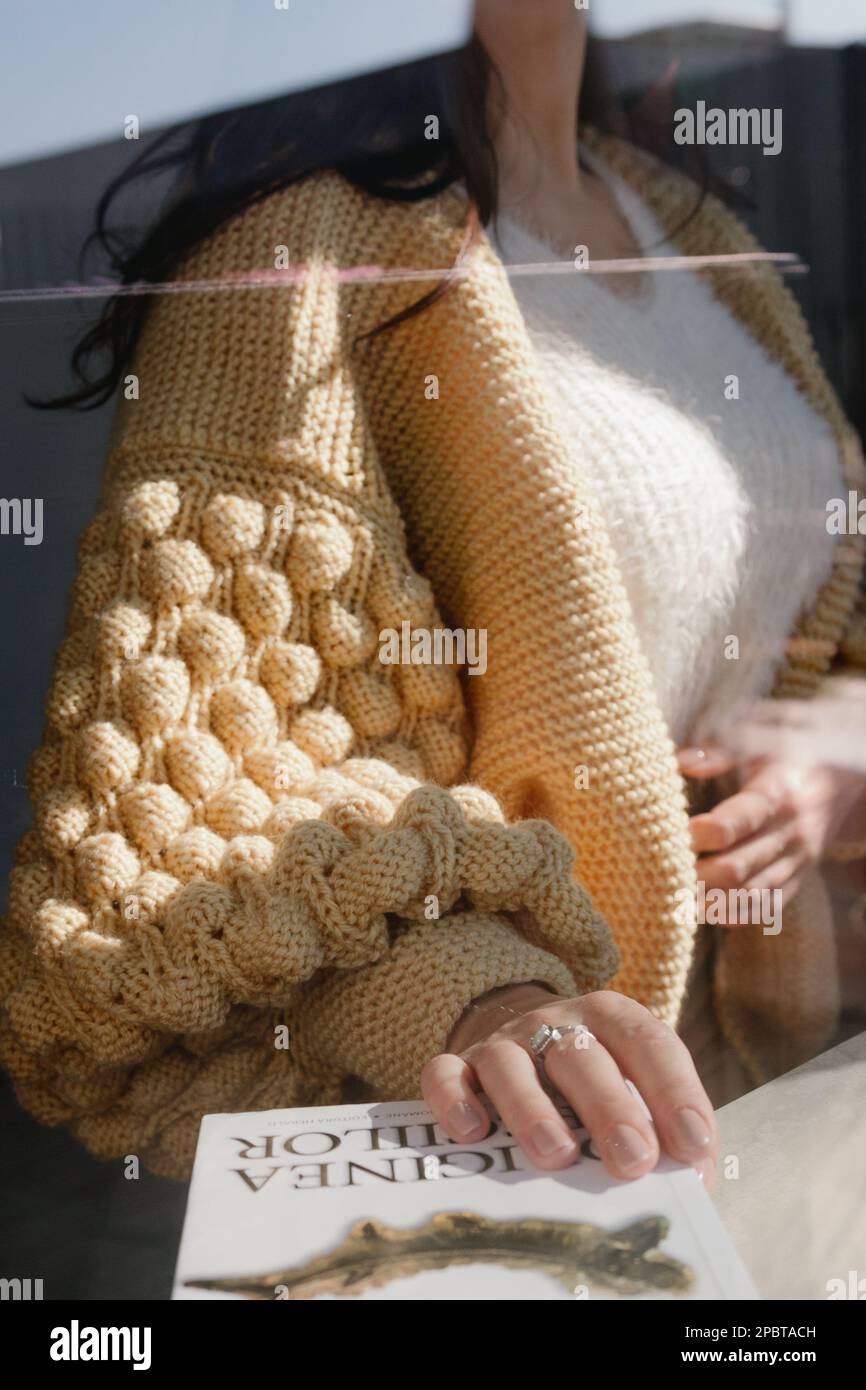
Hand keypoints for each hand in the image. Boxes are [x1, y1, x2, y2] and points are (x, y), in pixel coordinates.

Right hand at [421, 983, 717, 1183]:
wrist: (520, 1040)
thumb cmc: (592, 1085)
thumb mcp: (633, 1090)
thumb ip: (662, 1131)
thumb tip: (690, 1188)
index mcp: (612, 1019)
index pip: (650, 1045)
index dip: (676, 1093)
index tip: (694, 1146)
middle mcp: (557, 1024)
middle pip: (582, 1055)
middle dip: (611, 1108)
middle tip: (632, 1161)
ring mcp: (503, 1043)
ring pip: (511, 1064)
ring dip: (533, 1109)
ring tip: (555, 1156)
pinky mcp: (458, 1065)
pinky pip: (445, 1074)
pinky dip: (454, 1100)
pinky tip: (472, 1133)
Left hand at [679, 741, 865, 906]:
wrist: (842, 776)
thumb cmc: (789, 753)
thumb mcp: (760, 740)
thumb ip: (719, 752)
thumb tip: (679, 762)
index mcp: (780, 792)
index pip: (740, 820)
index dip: (704, 833)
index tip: (675, 832)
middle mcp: (792, 831)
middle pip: (739, 866)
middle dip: (697, 875)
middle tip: (661, 873)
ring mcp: (798, 859)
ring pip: (751, 893)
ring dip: (710, 902)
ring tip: (674, 900)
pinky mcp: (800, 876)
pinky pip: (769, 906)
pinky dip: (736, 914)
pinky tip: (706, 913)